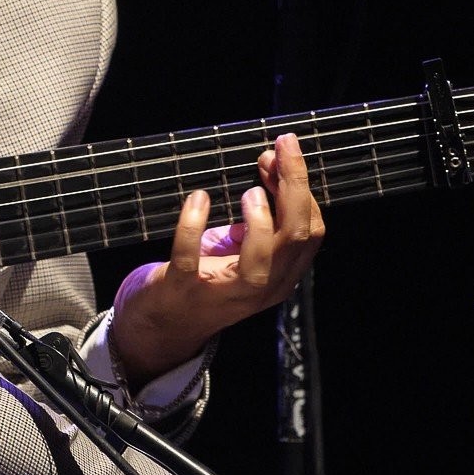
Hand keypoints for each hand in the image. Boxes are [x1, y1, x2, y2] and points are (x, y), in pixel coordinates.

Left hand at [109, 132, 323, 388]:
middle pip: (295, 238)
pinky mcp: (183, 290)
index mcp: (280, 276)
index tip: (285, 154)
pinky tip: (197, 198)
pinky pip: (189, 258)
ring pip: (260, 260)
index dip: (303, 190)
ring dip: (260, 220)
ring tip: (250, 191)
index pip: (311, 234)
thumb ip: (261, 214)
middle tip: (278, 147)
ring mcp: (223, 293)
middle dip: (292, 187)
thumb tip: (271, 163)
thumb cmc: (207, 277)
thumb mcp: (243, 250)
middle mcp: (261, 289)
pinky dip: (193, 225)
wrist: (162, 327)